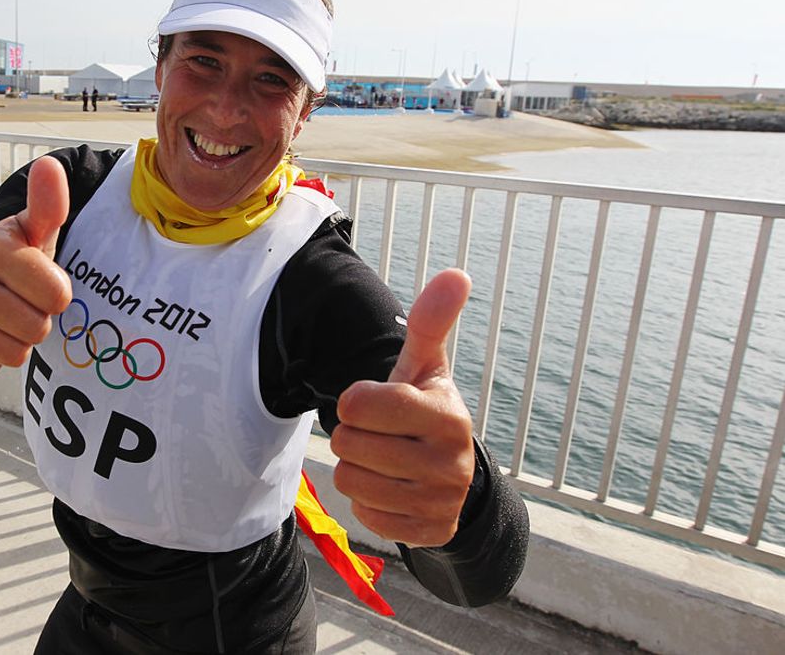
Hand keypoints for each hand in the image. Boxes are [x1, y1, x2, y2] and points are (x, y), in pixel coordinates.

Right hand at [0, 156, 72, 379]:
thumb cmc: (9, 258)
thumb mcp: (32, 232)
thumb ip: (48, 205)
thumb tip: (49, 165)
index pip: (58, 298)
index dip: (55, 296)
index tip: (36, 283)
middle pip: (36, 330)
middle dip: (35, 322)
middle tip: (17, 303)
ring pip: (12, 355)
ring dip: (14, 343)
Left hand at [331, 268, 474, 546]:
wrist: (451, 473)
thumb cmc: (423, 408)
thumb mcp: (424, 366)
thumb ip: (430, 322)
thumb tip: (456, 274)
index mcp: (448, 416)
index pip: (361, 405)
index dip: (352, 401)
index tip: (366, 400)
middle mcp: (451, 463)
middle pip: (349, 445)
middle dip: (353, 436)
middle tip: (378, 433)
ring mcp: (442, 502)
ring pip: (350, 481)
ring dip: (356, 467)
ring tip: (383, 458)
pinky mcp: (430, 533)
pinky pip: (364, 514)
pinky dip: (368, 500)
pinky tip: (391, 488)